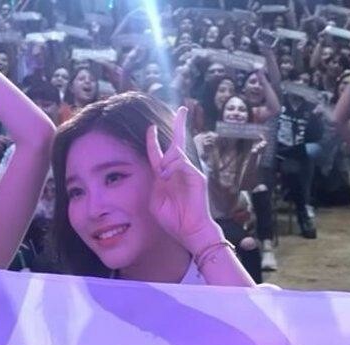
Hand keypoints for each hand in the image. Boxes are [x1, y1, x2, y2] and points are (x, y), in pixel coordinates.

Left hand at [148, 107, 220, 250]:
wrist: (189, 231)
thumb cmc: (173, 219)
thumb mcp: (155, 201)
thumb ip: (155, 184)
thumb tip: (161, 170)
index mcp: (166, 176)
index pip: (159, 154)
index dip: (153, 140)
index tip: (151, 128)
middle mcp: (178, 171)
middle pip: (177, 144)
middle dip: (180, 125)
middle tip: (182, 109)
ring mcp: (189, 173)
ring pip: (177, 154)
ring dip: (168, 158)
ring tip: (165, 172)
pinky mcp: (197, 177)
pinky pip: (182, 163)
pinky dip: (173, 166)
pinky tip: (167, 174)